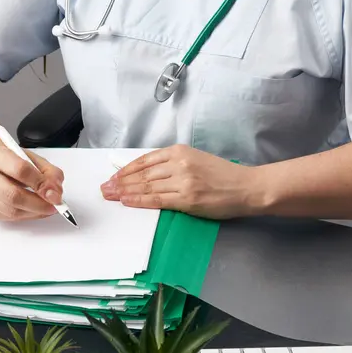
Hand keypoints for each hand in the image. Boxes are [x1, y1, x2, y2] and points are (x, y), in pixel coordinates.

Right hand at [0, 146, 64, 220]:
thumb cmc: (14, 162)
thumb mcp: (35, 160)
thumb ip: (50, 173)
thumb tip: (55, 193)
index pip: (21, 170)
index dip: (40, 184)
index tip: (55, 193)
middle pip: (13, 195)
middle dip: (38, 204)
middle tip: (54, 206)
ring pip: (10, 211)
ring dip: (34, 213)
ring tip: (47, 208)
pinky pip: (7, 218)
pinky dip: (26, 216)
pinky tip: (34, 211)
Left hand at [100, 145, 262, 218]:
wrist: (246, 187)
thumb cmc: (223, 175)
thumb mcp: (196, 159)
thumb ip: (173, 164)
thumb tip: (146, 173)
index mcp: (180, 151)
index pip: (145, 160)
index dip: (126, 170)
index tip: (114, 177)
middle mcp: (179, 163)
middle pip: (142, 173)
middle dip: (120, 181)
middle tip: (104, 188)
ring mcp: (183, 181)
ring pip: (146, 186)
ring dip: (125, 191)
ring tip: (110, 195)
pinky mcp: (188, 199)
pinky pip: (157, 199)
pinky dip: (139, 201)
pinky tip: (127, 201)